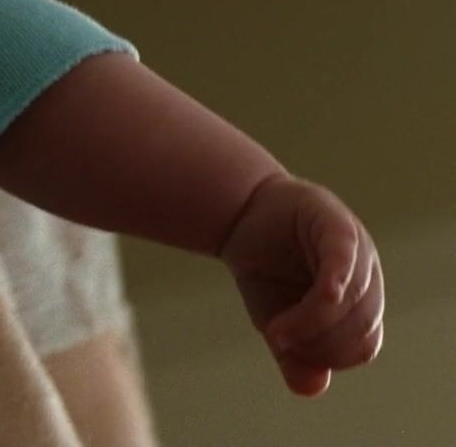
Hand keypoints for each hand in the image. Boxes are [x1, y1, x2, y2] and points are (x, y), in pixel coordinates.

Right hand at [219, 174, 384, 396]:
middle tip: (279, 341)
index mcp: (360, 302)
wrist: (240, 216)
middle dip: (319, 342)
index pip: (362, 344)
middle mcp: (366, 275)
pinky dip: (339, 282)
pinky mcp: (335, 223)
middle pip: (361, 324)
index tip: (288, 353)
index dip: (329, 357)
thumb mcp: (275, 319)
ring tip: (274, 329)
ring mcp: (356, 248)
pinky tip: (325, 296)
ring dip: (313, 323)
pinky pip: (345, 259)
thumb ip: (294, 354)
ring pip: (352, 299)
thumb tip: (312, 389)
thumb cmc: (265, 268)